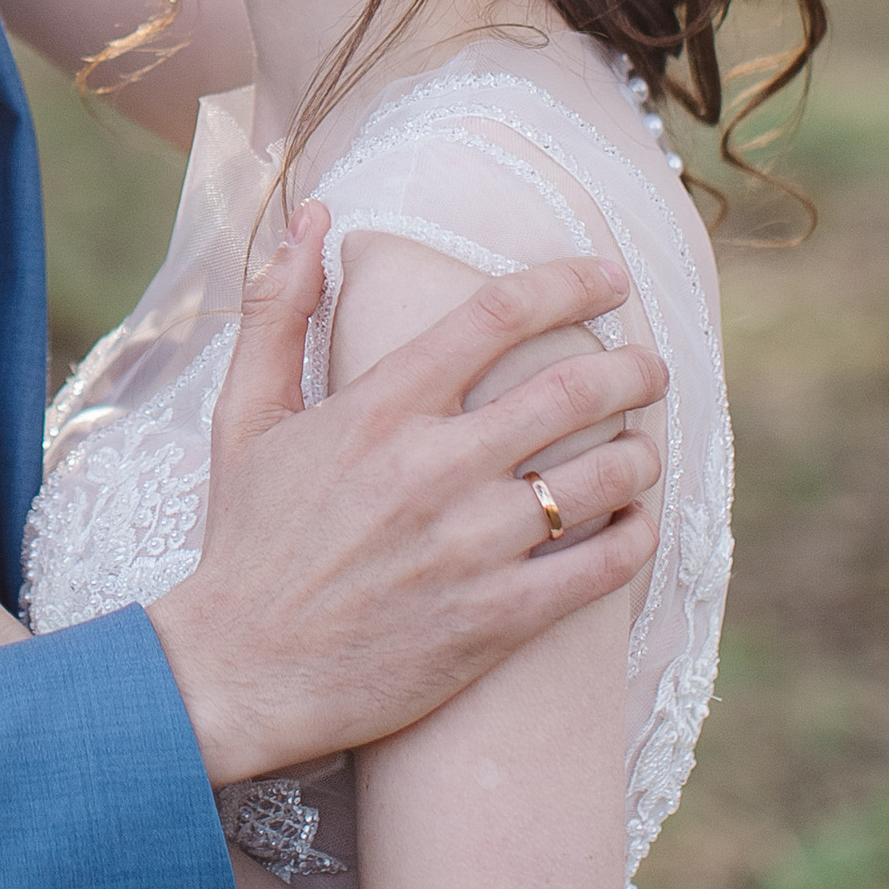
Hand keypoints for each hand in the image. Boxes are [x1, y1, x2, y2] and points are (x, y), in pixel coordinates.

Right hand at [150, 222, 666, 784]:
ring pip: (601, 478)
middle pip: (571, 392)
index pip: (495, 316)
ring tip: (647, 446)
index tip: (609, 277)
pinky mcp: (495, 620)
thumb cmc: (245, 539)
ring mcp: (469, 547)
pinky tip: (637, 522)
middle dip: (631, 369)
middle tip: (650, 366)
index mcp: (378, 409)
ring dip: (642, 452)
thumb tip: (311, 216)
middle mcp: (432, 468)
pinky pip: (601, 567)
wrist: (238, 671)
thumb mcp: (244, 415)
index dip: (566, 283)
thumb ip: (279, 309)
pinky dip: (636, 536)